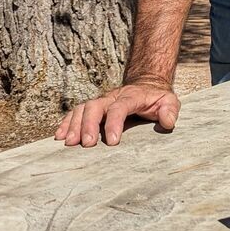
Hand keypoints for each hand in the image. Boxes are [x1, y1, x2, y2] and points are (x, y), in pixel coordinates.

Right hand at [54, 82, 179, 146]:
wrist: (146, 86)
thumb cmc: (157, 98)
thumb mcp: (169, 101)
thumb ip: (170, 110)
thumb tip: (168, 122)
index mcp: (131, 97)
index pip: (120, 107)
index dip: (114, 123)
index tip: (112, 142)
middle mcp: (112, 97)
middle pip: (95, 106)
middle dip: (89, 125)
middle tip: (86, 144)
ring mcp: (101, 101)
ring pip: (82, 109)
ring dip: (74, 125)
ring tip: (69, 143)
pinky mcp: (93, 107)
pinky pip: (76, 112)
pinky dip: (66, 123)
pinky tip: (59, 137)